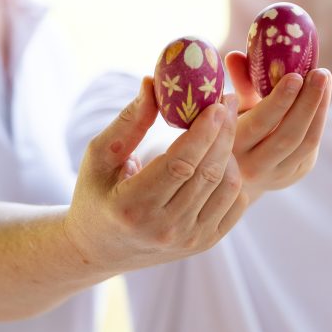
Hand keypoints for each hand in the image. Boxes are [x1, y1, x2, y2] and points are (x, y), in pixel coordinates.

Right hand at [64, 77, 247, 274]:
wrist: (99, 249)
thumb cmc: (95, 194)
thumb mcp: (99, 156)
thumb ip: (129, 121)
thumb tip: (152, 82)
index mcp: (132, 206)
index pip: (180, 164)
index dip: (203, 132)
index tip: (215, 103)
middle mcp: (164, 228)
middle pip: (209, 172)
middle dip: (223, 131)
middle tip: (227, 100)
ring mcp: (188, 240)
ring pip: (228, 186)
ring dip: (230, 151)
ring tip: (220, 128)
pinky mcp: (205, 244)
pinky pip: (236, 204)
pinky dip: (234, 175)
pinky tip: (220, 157)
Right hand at [223, 51, 330, 198]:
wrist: (242, 168)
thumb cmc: (237, 128)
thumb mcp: (235, 109)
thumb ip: (238, 84)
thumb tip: (234, 56)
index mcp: (232, 147)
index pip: (259, 124)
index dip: (279, 101)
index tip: (295, 76)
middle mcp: (253, 167)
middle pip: (287, 135)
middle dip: (307, 103)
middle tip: (319, 73)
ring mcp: (277, 175)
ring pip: (305, 143)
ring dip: (319, 109)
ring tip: (325, 79)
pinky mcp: (296, 174)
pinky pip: (312, 147)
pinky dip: (320, 120)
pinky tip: (324, 96)